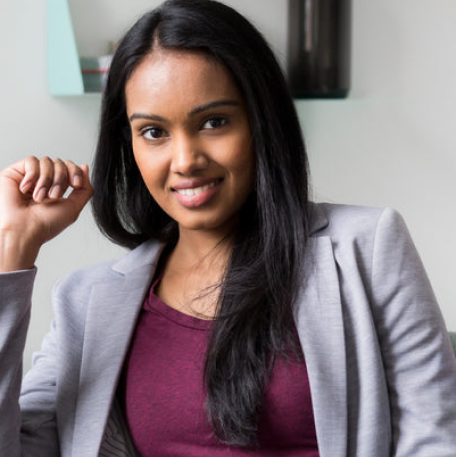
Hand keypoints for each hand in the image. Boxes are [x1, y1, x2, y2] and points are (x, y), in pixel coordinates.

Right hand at [0, 156, 92, 271]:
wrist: (24, 230)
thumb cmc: (46, 224)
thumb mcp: (74, 207)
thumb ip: (85, 188)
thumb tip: (84, 166)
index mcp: (57, 188)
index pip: (70, 168)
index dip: (75, 172)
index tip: (76, 184)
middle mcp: (44, 181)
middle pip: (60, 163)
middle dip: (60, 179)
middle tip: (53, 197)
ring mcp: (30, 176)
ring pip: (47, 161)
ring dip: (46, 180)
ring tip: (38, 198)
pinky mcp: (16, 173)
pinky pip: (31, 161)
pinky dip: (33, 175)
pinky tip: (25, 189)